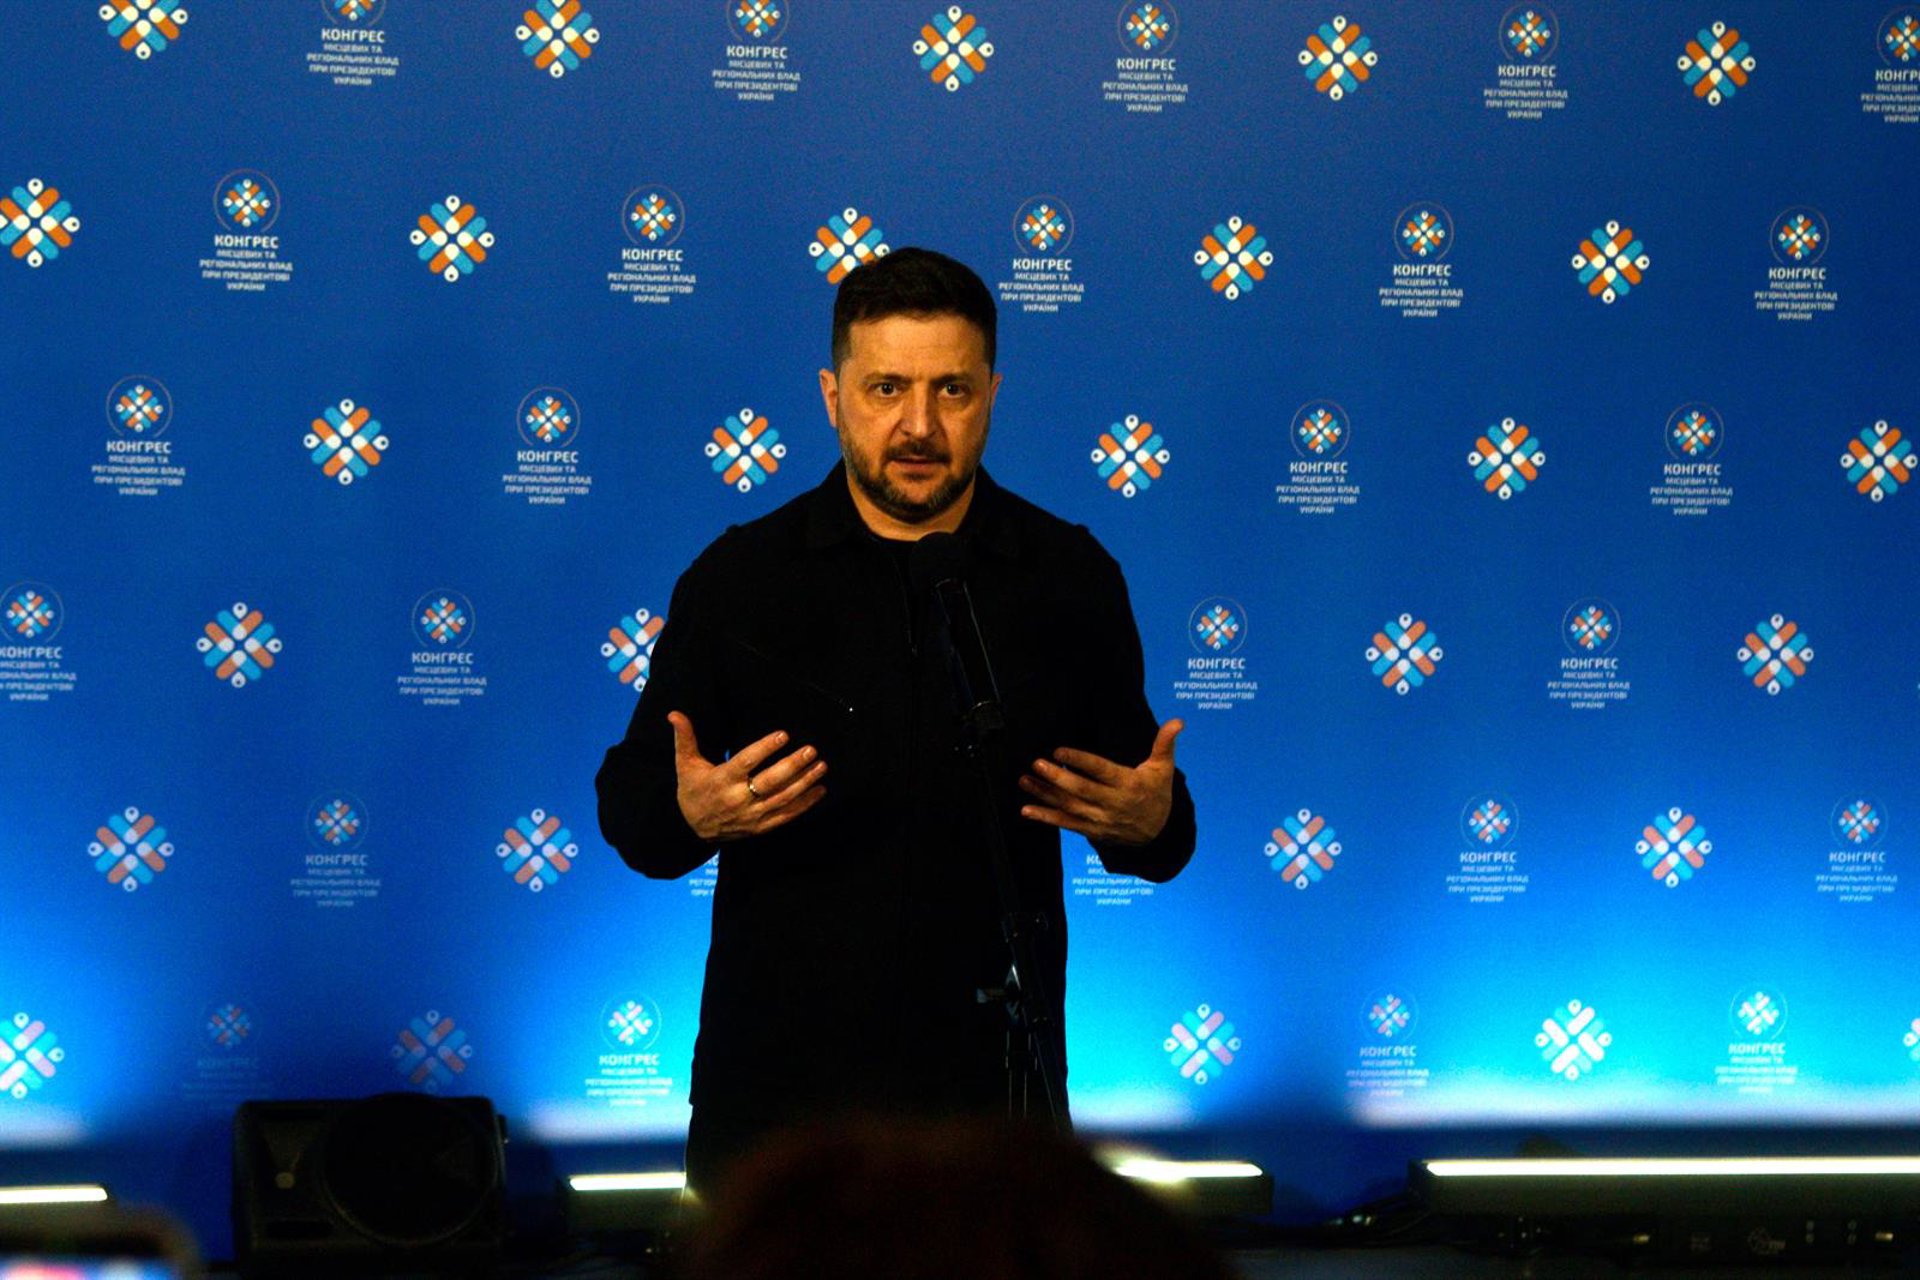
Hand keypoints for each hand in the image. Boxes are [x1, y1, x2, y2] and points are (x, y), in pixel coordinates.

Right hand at [669, 711, 826, 841]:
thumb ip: (685, 738)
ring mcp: (752, 815)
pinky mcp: (761, 826)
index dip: (765, 748)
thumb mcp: (685, 764)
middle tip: (811, 750)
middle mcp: (738, 799)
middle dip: (793, 765)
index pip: (746, 762)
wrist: (692, 829)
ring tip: (821, 766)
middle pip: (770, 781)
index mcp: (721, 780)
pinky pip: (786, 816)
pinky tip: (820, 790)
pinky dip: (805, 804)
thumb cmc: (692, 790)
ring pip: (782, 798)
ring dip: (804, 782)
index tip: (783, 735)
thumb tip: (674, 714)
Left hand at [1018, 719, 1183, 845]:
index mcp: (1128, 784)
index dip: (1080, 761)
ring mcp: (1100, 819)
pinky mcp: (1091, 831)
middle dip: (1057, 778)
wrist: (1158, 834)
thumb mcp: (1163, 769)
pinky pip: (1065, 824)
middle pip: (1081, 790)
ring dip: (1044, 794)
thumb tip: (1178, 721)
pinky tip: (1027, 809)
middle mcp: (1112, 803)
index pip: (1101, 771)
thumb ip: (1165, 744)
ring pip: (1069, 806)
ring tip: (1025, 780)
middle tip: (1036, 763)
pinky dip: (1045, 817)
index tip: (1059, 751)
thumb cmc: (1156, 793)